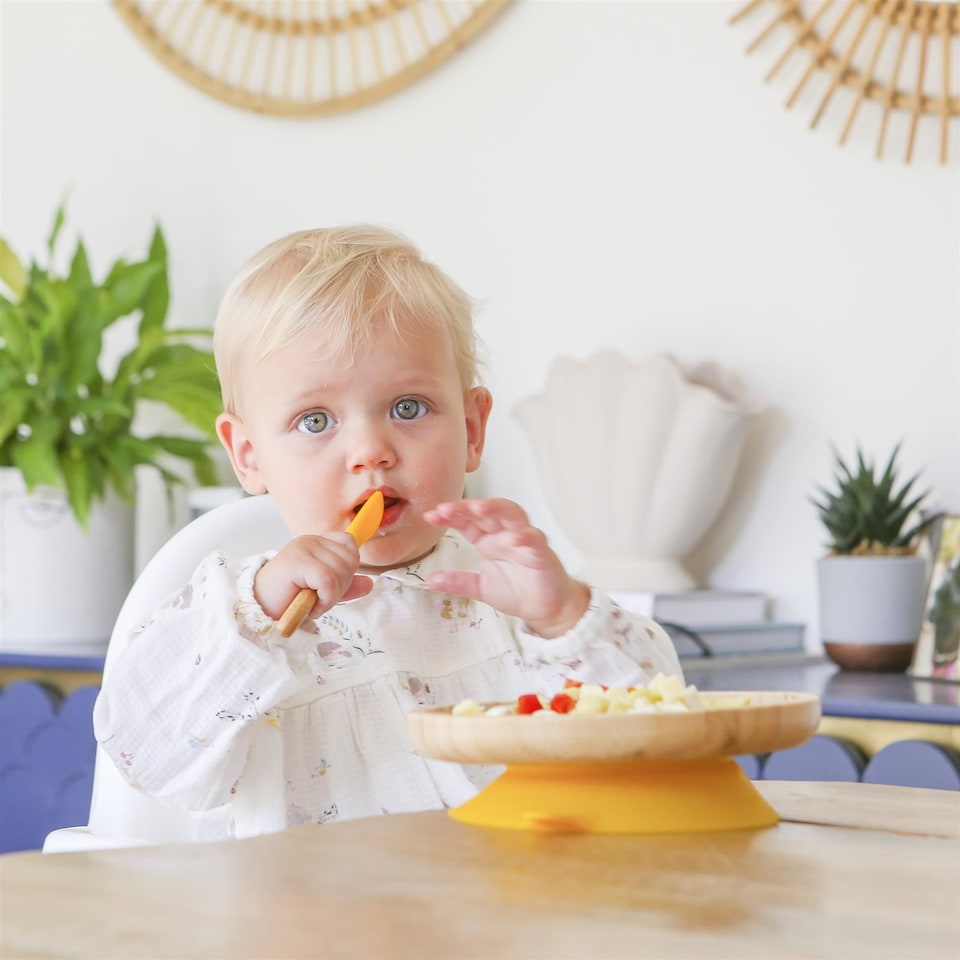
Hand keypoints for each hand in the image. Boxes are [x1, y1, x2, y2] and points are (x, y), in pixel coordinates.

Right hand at [254, 533, 373, 622]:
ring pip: (340, 571)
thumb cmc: (288, 599)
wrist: (260, 610)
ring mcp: (302, 548)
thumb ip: (345, 586)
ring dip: (331, 596)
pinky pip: (328, 580)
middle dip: (340, 586)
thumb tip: (370, 583)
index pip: (350, 545)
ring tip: (312, 602)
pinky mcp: (296, 562)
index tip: (331, 587)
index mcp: (318, 542)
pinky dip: (325, 599)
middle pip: (349, 560)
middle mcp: (310, 540)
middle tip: (319, 598)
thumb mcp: (323, 592)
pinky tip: (311, 606)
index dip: (348, 570)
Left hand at [423, 498, 589, 637]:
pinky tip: (517, 537)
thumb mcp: (481, 588)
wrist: (546, 609)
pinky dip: (527, 536)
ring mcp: (525, 541)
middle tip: (447, 508)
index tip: (430, 516)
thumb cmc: (517, 591)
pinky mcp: (542, 553)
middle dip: (468, 507)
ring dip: (497, 509)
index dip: (451, 516)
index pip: (468, 521)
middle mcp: (506, 535)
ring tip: (479, 508)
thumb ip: (459, 582)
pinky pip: (535, 540)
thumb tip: (430, 580)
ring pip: (513, 515)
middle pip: (488, 512)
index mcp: (489, 540)